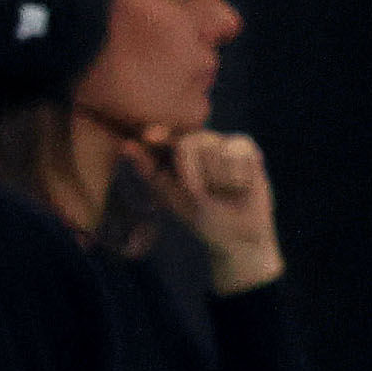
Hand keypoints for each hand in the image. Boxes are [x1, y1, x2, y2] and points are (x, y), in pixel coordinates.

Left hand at [118, 123, 284, 292]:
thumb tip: (125, 145)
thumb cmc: (202, 217)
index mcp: (176, 155)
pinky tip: (241, 186)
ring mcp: (222, 143)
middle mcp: (199, 143)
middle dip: (193, 173)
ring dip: (218, 179)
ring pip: (215, 150)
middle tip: (200, 195)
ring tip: (225, 191)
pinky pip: (236, 152)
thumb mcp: (171, 196)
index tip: (149, 137)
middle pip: (190, 142)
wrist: (238, 235)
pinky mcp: (245, 148)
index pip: (166, 138)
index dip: (160, 135)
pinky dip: (237, 174)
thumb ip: (149, 170)